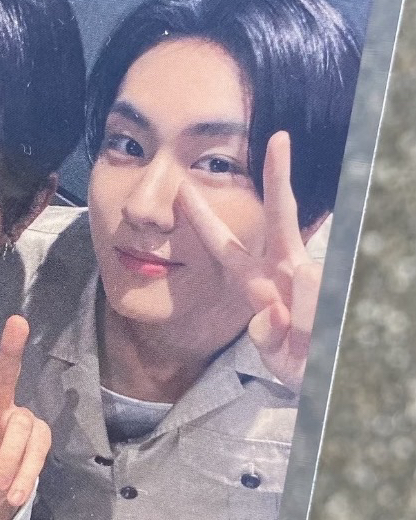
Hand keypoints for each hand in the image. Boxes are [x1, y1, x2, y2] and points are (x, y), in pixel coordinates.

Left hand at [178, 131, 322, 390]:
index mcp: (255, 280)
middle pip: (281, 218)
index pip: (224, 245)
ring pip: (307, 281)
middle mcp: (284, 271)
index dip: (204, 216)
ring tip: (301, 339)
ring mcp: (312, 280)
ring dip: (301, 318)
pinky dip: (313, 330)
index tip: (184, 184)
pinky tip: (315, 340)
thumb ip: (266, 333)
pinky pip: (318, 309)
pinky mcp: (335, 291)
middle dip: (279, 179)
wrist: (329, 380)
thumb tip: (274, 309)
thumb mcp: (271, 350)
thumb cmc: (294, 359)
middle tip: (279, 139)